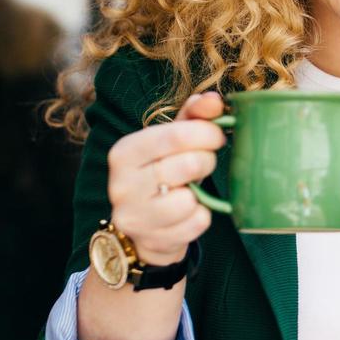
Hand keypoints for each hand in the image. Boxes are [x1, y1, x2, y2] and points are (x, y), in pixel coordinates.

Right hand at [105, 91, 226, 262]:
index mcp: (124, 152)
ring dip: (201, 193)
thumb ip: (193, 116)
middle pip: (189, 164)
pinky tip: (187, 213)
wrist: (144, 228)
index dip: (207, 132)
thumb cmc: (162, 175)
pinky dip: (201, 216)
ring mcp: (134, 216)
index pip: (177, 134)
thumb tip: (214, 100)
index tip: (217, 136)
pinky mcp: (153, 240)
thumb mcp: (172, 142)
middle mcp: (122, 184)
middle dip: (207, 161)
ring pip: (191, 198)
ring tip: (190, 190)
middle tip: (203, 163)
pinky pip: (197, 222)